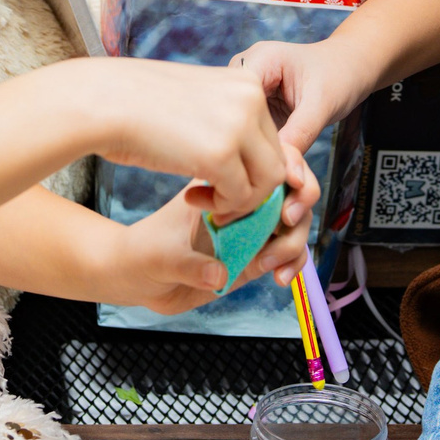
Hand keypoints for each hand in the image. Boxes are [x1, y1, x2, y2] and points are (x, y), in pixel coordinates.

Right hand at [70, 57, 298, 219]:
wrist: (102, 100)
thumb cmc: (137, 103)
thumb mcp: (196, 101)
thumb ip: (225, 121)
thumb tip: (244, 158)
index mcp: (247, 82)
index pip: (271, 137)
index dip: (251, 166)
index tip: (222, 179)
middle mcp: (251, 99)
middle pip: (276, 160)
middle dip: (252, 188)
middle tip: (218, 199)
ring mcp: (239, 125)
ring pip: (267, 182)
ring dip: (240, 202)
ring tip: (206, 202)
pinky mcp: (221, 154)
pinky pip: (241, 196)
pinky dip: (222, 208)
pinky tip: (191, 198)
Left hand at [102, 183, 314, 313]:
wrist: (138, 279)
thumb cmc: (143, 253)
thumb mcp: (159, 255)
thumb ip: (189, 266)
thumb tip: (219, 275)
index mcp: (222, 181)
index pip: (268, 160)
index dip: (290, 167)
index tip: (290, 183)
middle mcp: (242, 201)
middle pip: (293, 189)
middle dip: (301, 203)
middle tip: (285, 220)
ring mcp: (252, 228)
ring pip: (295, 223)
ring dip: (294, 240)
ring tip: (268, 263)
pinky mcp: (257, 254)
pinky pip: (288, 253)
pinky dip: (292, 263)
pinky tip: (278, 279)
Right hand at [234, 38, 376, 159]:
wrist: (350, 68)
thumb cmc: (340, 76)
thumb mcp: (321, 105)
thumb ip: (300, 136)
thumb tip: (284, 173)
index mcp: (259, 58)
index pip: (234, 96)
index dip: (240, 129)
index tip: (257, 161)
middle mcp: (247, 70)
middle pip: (231, 111)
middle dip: (244, 141)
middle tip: (263, 171)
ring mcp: (248, 87)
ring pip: (237, 123)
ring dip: (250, 146)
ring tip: (265, 168)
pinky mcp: (254, 104)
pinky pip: (248, 128)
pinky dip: (258, 145)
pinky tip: (268, 160)